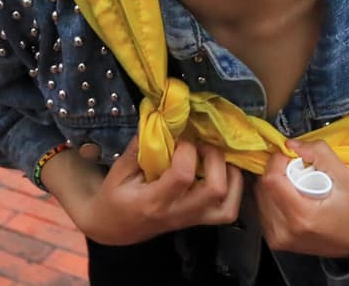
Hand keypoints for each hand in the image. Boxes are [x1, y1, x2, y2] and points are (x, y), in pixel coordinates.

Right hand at [62, 138, 243, 245]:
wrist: (114, 230)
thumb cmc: (115, 198)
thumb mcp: (118, 171)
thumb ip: (140, 147)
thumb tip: (161, 118)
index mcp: (153, 202)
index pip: (183, 176)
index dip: (188, 150)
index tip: (180, 138)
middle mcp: (177, 213)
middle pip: (215, 190)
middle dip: (216, 158)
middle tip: (203, 144)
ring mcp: (191, 220)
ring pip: (228, 206)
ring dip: (230, 175)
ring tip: (217, 157)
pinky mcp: (199, 221)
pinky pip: (227, 211)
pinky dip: (234, 188)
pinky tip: (224, 170)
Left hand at [255, 140, 348, 259]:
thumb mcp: (344, 177)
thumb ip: (320, 154)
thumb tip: (292, 144)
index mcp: (301, 215)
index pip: (270, 179)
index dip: (278, 161)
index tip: (292, 158)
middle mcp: (285, 229)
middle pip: (262, 187)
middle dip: (276, 171)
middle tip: (298, 172)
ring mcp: (278, 237)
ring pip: (259, 198)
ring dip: (272, 185)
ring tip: (295, 186)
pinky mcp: (275, 240)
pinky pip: (262, 210)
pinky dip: (272, 198)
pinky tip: (289, 198)